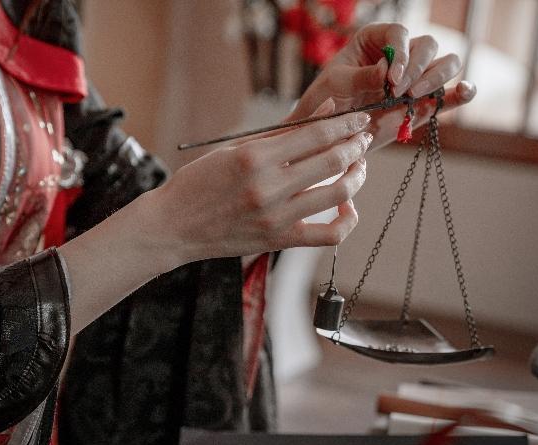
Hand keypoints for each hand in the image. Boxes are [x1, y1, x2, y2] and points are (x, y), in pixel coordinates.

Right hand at [154, 109, 373, 264]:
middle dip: (355, 146)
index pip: (315, 134)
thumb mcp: (236, 148)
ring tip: (359, 167)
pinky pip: (327, 236)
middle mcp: (268, 187)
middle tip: (362, 139)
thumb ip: (283, 132)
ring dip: (355, 177)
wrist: (175, 227)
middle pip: (331, 161)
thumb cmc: (202, 183)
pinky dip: (346, 222)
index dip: (344, 124)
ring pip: (336, 194)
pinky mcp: (279, 242)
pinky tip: (348, 208)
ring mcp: (276, 218)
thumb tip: (326, 109)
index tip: (357, 119)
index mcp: (256, 156)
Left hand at [294, 20, 475, 147]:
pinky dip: (461, 93)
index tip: (392, 78)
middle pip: (428, 46)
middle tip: (399, 92)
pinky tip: (466, 91)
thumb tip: (385, 70)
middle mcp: (401, 56)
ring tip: (414, 97)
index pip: (400, 33)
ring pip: (444, 64)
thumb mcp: (335, 86)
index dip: (402, 52)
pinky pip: (448, 95)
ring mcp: (415, 80)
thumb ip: (359, 76)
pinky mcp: (422, 106)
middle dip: (417, 67)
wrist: (327, 136)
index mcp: (377, 40)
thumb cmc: (325, 103)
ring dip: (436, 78)